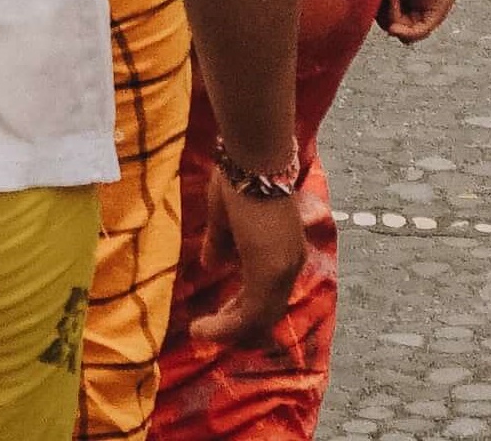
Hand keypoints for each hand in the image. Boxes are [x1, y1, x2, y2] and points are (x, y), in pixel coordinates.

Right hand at [188, 177, 308, 350]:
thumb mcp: (226, 216)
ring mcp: (282, 270)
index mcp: (284, 249)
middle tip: (210, 329)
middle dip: (236, 324)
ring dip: (227, 329)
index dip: (244, 306)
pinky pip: (248, 315)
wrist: (254, 159)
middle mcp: (289, 263)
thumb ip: (221, 243)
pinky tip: (201, 327)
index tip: (220, 314)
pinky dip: (225, 326)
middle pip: (266, 310)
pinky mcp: (269, 274)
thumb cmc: (241, 178)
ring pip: (258, 317)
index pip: (269, 291)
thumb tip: (211, 264)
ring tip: (200, 331)